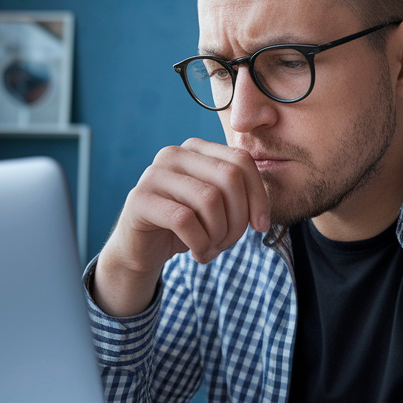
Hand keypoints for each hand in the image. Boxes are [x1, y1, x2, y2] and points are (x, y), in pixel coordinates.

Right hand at [92, 139, 269, 316]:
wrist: (142, 250)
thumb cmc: (185, 227)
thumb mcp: (217, 209)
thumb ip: (239, 197)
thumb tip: (262, 215)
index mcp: (196, 149)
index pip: (241, 160)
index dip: (258, 196)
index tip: (260, 226)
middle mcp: (174, 154)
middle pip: (229, 177)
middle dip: (238, 218)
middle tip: (228, 243)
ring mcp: (154, 174)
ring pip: (209, 199)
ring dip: (218, 235)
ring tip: (210, 249)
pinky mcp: (140, 199)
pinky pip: (184, 220)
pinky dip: (199, 243)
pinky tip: (197, 253)